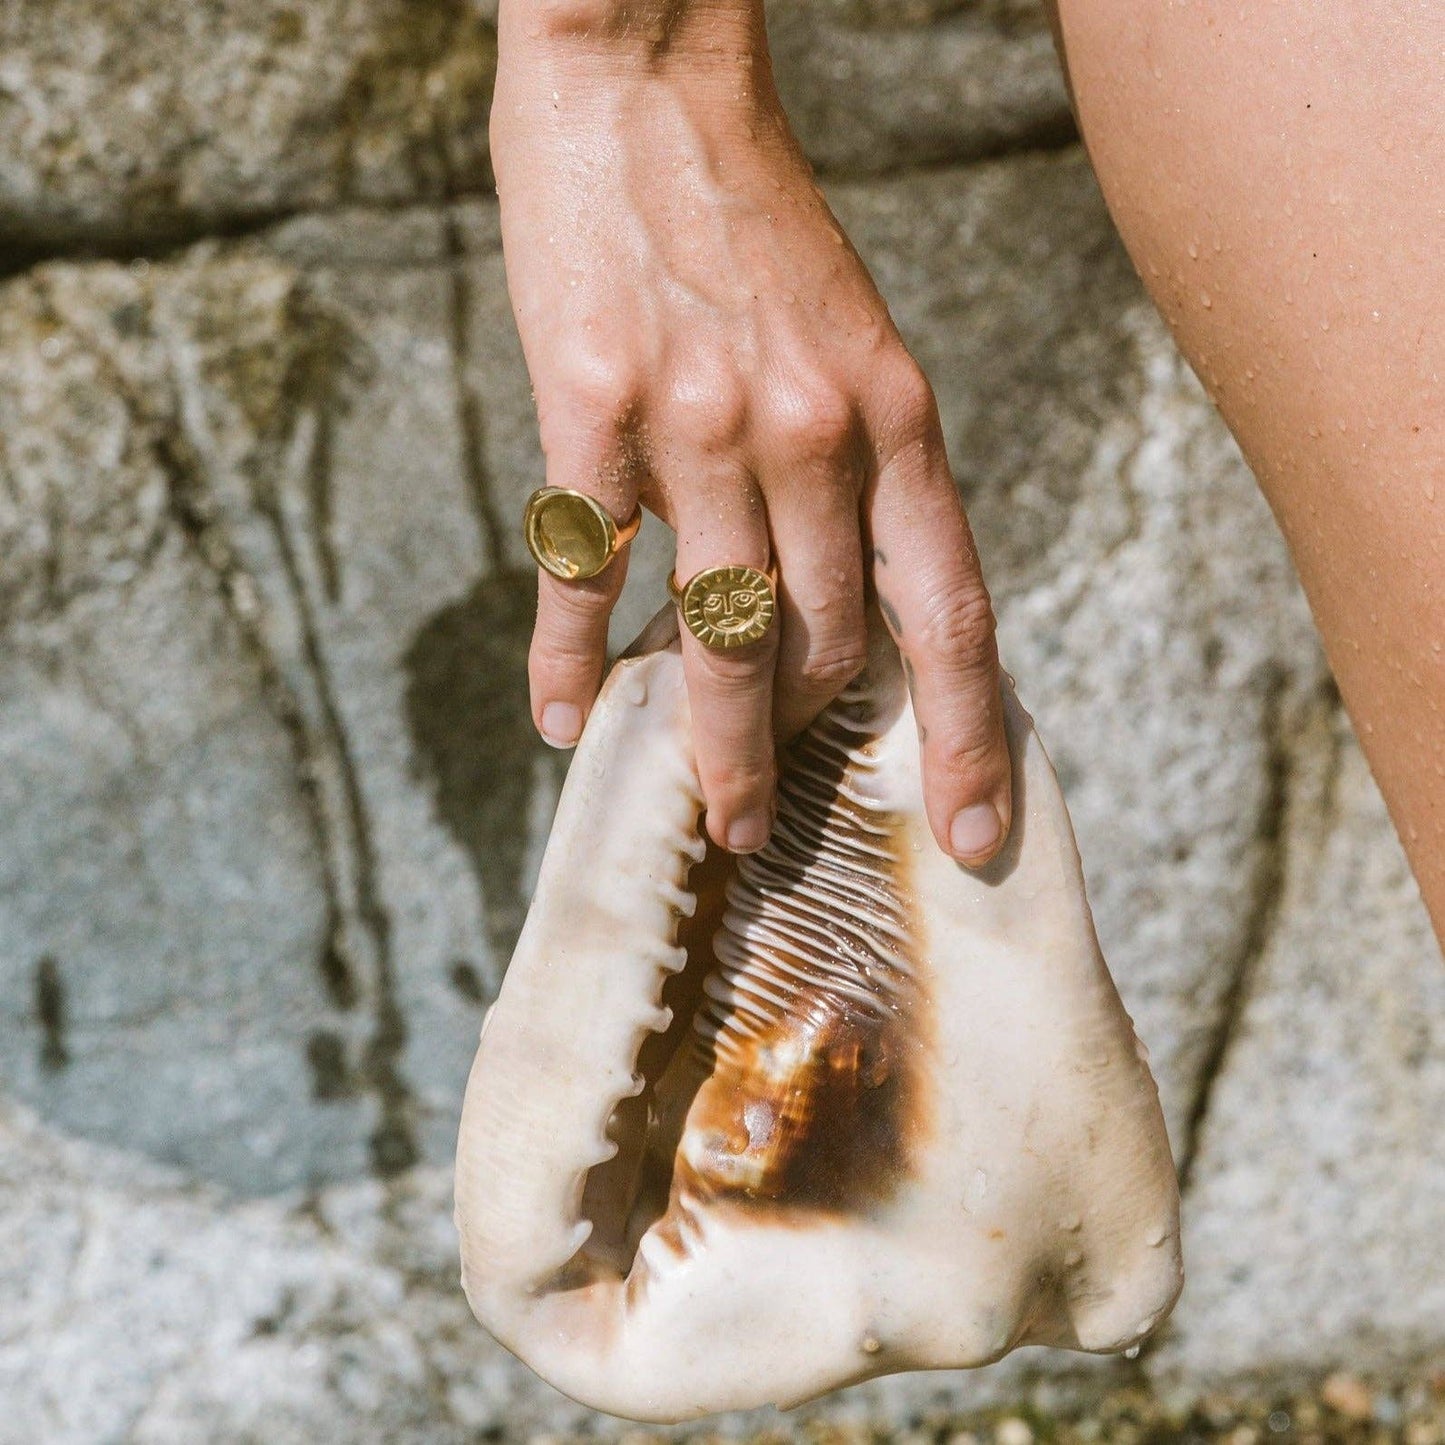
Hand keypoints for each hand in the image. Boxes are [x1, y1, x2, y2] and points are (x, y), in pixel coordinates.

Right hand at [493, 8, 1011, 863]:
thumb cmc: (755, 222)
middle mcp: (812, 432)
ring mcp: (699, 422)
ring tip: (707, 814)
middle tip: (767, 815)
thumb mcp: (853, 341)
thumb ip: (861, 468)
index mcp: (892, 417)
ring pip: (718, 636)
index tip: (973, 831)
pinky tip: (564, 720)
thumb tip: (847, 598)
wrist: (648, 79)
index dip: (969, 735)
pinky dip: (569, 660)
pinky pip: (585, 571)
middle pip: (824, 647)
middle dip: (800, 753)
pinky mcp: (589, 406)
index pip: (951, 611)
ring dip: (713, 747)